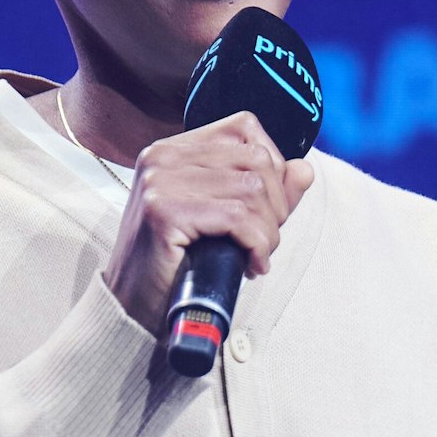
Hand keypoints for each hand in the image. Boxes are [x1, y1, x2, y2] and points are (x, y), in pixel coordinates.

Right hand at [103, 111, 316, 333]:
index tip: (266, 209)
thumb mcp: (225, 220)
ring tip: (256, 256)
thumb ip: (265, 193)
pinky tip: (250, 266)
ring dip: (268, 232)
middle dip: (276, 206)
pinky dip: (257, 244)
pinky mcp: (164, 210)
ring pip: (253, 189)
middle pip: (256, 159)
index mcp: (172, 150)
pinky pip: (238, 217)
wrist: (132, 308)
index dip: (271, 166)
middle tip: (264, 241)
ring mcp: (160, 180)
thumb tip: (304, 169)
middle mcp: (162, 156)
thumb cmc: (177, 265)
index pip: (244, 128)